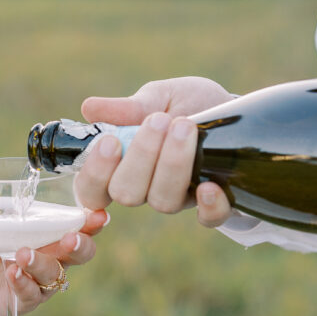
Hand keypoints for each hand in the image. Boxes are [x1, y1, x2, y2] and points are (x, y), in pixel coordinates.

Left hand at [0, 202, 109, 315]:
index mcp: (44, 231)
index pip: (77, 223)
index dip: (91, 220)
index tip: (98, 213)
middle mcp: (50, 256)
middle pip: (81, 253)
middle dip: (80, 244)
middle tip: (70, 238)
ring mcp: (39, 281)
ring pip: (56, 275)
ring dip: (44, 263)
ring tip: (22, 254)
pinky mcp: (24, 302)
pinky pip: (32, 295)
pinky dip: (23, 283)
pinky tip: (11, 274)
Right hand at [75, 76, 233, 226]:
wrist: (228, 107)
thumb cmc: (184, 103)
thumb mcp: (158, 97)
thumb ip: (128, 107)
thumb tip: (89, 108)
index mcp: (121, 166)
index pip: (92, 188)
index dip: (95, 174)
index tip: (110, 141)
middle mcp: (145, 188)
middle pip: (127, 195)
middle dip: (141, 157)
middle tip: (159, 120)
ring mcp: (178, 197)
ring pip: (164, 202)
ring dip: (172, 166)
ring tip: (184, 126)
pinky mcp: (212, 203)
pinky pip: (209, 218)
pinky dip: (208, 206)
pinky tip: (210, 185)